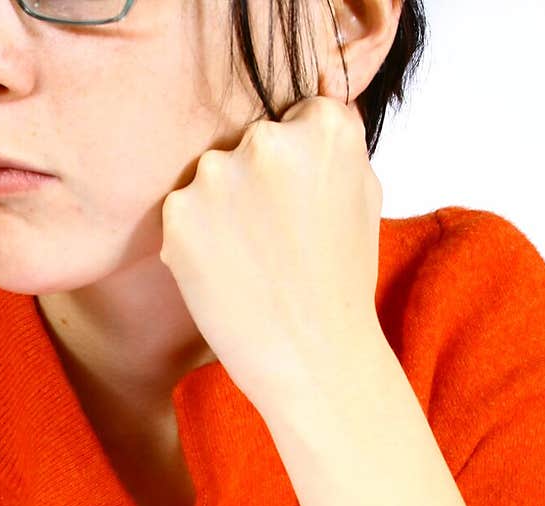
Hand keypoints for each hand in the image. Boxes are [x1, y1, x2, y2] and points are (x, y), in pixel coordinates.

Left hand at [159, 95, 383, 420]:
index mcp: (324, 125)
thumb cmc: (340, 284)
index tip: (299, 212)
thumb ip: (331, 143)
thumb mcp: (363, 192)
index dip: (291, 172)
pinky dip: (195, 244)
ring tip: (252, 264)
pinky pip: (180, 215)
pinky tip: (227, 277)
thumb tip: (301, 108)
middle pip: (244, 146)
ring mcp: (220, 174)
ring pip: (209, 181)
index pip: (291, 120)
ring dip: (219, 214)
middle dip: (251, 187)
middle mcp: (269, 139)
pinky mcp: (180, 214)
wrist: (314, 359)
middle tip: (274, 246)